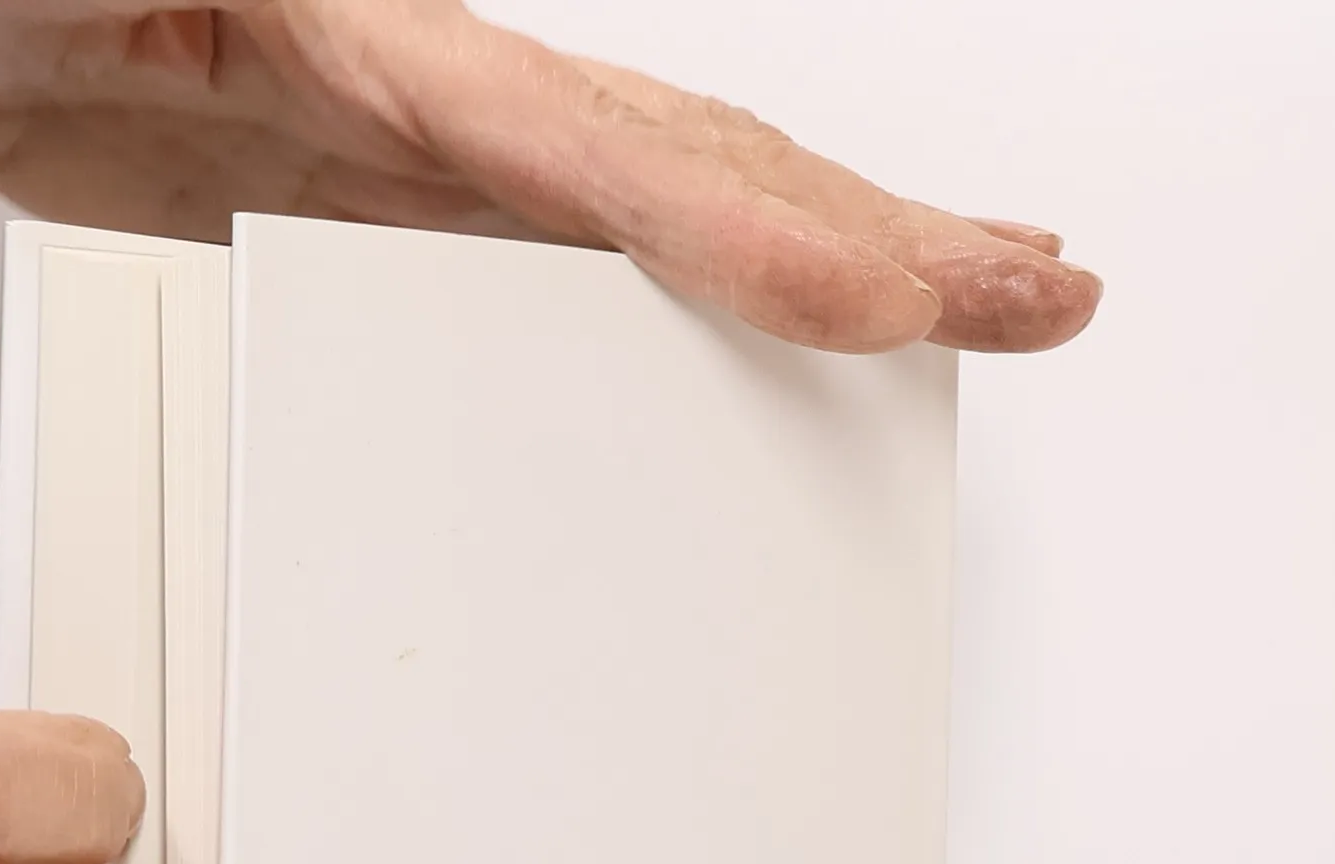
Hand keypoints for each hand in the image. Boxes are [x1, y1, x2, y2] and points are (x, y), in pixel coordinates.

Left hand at [0, 0, 1100, 353]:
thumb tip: (384, 62)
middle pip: (706, 169)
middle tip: (1037, 295)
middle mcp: (439, 105)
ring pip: (662, 221)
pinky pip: (553, 280)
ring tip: (950, 313)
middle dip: (886, 235)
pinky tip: (733, 348)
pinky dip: (668, 311)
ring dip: (821, 270)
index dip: (765, 236)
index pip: (622, 154)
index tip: (895, 301)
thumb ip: (297, 43)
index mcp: (395, 48)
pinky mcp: (375, 220)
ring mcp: (421, 165)